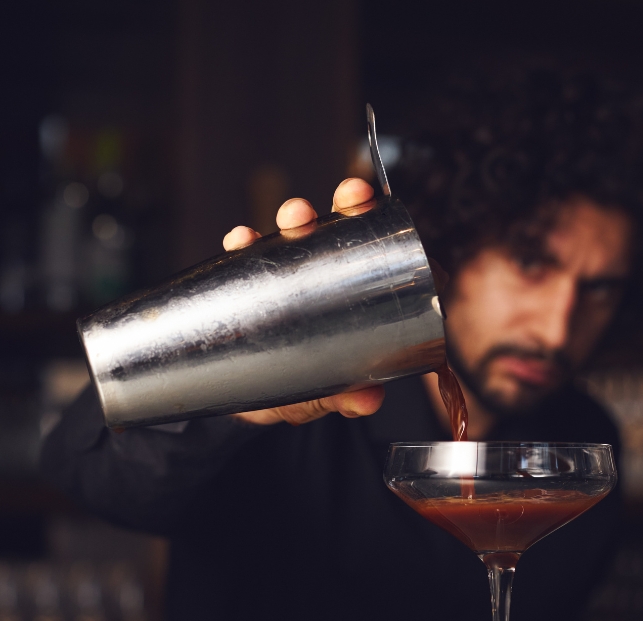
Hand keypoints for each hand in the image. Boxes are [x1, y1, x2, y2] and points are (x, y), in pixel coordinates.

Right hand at [224, 178, 384, 426]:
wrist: (239, 401)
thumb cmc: (292, 392)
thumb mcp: (318, 397)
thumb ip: (341, 398)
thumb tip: (368, 400)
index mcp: (352, 299)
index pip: (381, 257)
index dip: (397, 237)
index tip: (403, 234)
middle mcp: (321, 277)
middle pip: (344, 228)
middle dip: (350, 203)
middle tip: (353, 197)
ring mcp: (285, 274)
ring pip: (296, 231)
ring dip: (297, 215)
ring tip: (296, 217)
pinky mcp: (246, 279)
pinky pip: (244, 254)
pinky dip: (243, 243)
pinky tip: (241, 241)